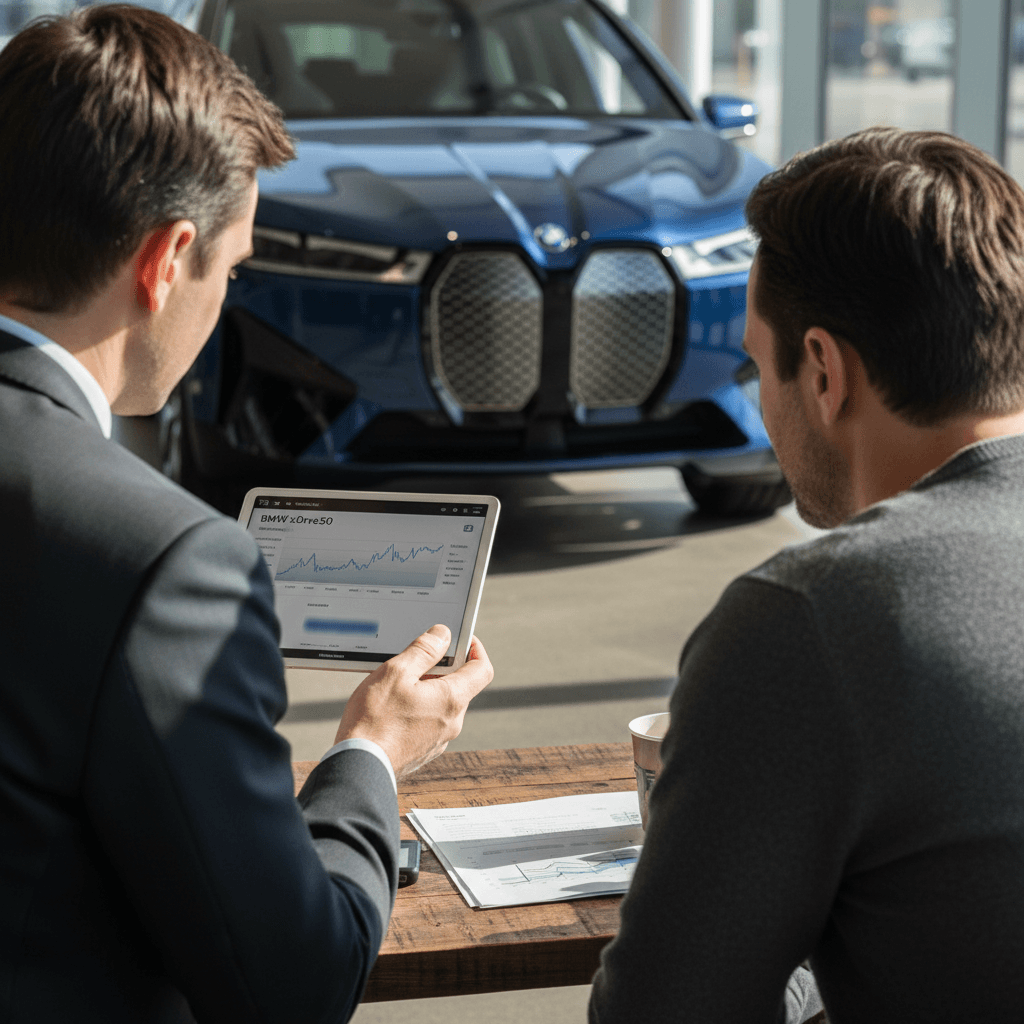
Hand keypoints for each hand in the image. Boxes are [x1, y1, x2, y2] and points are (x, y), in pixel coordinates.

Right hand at [335, 625, 492, 777]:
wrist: (358, 767)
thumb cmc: (374, 721)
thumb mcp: (396, 672)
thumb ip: (423, 650)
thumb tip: (442, 635)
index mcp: (451, 699)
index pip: (482, 669)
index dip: (475, 649)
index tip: (462, 639)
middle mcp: (451, 722)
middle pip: (460, 686)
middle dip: (442, 669)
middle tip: (415, 662)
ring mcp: (438, 739)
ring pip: (442, 705)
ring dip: (427, 690)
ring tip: (396, 686)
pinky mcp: (423, 750)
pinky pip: (429, 722)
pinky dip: (418, 710)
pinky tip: (392, 708)